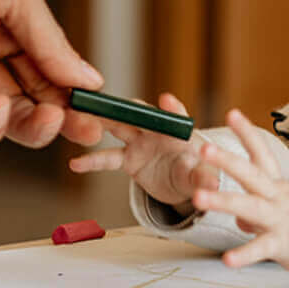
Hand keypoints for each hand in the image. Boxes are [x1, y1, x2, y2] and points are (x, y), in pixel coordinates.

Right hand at [67, 93, 220, 205]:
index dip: (170, 108)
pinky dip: (91, 161)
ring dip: (100, 122)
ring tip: (80, 120)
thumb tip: (213, 185)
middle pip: (138, 114)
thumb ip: (204, 179)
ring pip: (117, 128)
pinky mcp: (127, 158)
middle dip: (123, 108)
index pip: (175, 116)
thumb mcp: (202, 178)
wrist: (183, 184)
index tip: (166, 101)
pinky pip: (107, 159)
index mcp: (179, 131)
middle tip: (106, 102)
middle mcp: (156, 131)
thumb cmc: (197, 172)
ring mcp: (139, 142)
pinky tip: (75, 164)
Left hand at [196, 111, 288, 287]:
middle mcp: (277, 197)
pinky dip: (244, 254)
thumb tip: (239, 219)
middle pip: (250, 173)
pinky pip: (261, 249)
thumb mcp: (284, 209)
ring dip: (223, 200)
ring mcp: (280, 219)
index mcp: (277, 185)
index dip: (247, 133)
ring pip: (249, 206)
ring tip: (197, 197)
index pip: (261, 154)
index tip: (231, 113)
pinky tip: (227, 260)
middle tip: (203, 148)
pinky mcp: (284, 244)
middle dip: (226, 160)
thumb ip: (258, 209)